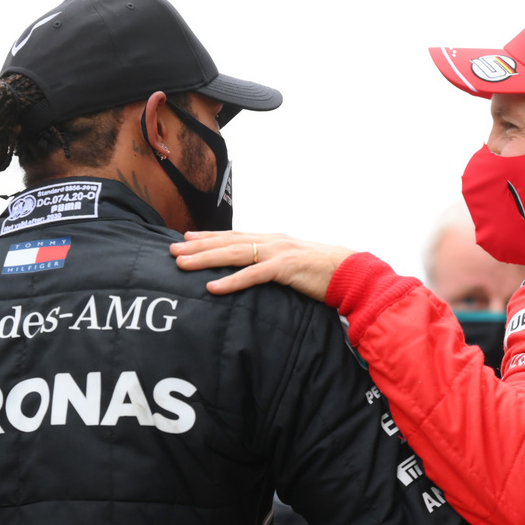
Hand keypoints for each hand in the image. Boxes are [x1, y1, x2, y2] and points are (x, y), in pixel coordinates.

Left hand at [171, 231, 354, 301]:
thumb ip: (274, 264)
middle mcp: (271, 241)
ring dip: (205, 259)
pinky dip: (231, 281)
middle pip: (227, 242)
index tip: (185, 238)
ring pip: (234, 254)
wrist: (352, 272)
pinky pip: (253, 275)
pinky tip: (212, 288)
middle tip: (171, 251)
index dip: (208, 237)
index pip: (234, 236)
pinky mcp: (286, 269)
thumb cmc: (324, 273)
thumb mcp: (295, 265)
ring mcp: (278, 253)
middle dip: (197, 246)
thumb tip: (258, 272)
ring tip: (182, 264)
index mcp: (273, 240)